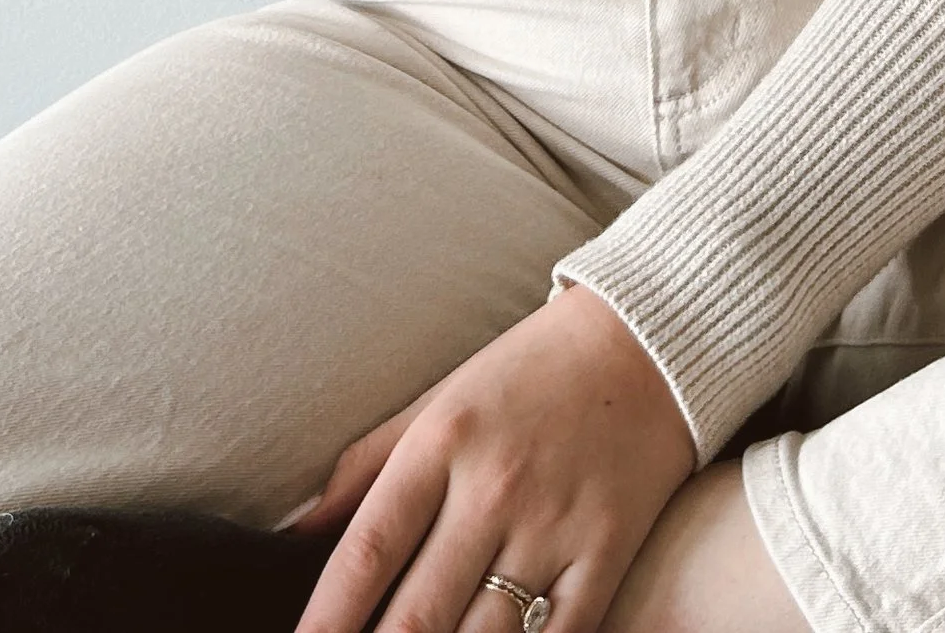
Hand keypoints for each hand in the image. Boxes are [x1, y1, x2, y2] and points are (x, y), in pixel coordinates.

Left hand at [286, 281, 696, 632]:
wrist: (648, 339)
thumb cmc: (529, 371)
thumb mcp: (441, 396)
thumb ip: (367, 463)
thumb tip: (296, 529)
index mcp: (443, 441)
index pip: (367, 553)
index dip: (325, 621)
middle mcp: (493, 487)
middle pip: (417, 614)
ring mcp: (554, 526)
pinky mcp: (606, 552)